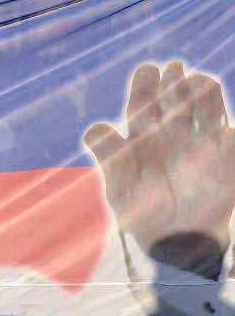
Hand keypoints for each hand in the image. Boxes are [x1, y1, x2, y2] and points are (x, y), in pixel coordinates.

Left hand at [84, 62, 234, 275]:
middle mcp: (174, 132)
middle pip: (177, 94)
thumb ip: (110, 157)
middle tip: (174, 71)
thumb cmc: (142, 213)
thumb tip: (95, 128)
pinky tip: (225, 129)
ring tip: (197, 83)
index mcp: (144, 134)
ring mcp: (203, 142)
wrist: (175, 244)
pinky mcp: (227, 158)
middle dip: (176, 80)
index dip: (147, 82)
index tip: (150, 71)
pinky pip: (233, 136)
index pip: (144, 99)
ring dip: (205, 91)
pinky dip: (231, 129)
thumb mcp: (120, 189)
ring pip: (208, 105)